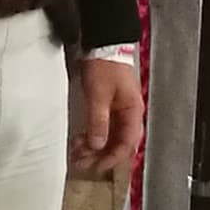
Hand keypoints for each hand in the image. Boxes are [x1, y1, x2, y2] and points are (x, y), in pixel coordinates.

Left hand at [72, 53, 143, 193]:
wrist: (104, 42)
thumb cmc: (104, 66)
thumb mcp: (99, 95)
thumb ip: (99, 122)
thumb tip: (98, 146)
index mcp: (133, 112)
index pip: (127, 145)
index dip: (111, 159)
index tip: (95, 167)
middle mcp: (130, 114)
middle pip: (119, 144)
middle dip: (101, 156)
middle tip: (81, 163)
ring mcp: (121, 110)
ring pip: (111, 137)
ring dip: (96, 147)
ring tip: (77, 153)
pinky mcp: (111, 106)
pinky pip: (105, 128)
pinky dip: (93, 136)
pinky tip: (80, 140)